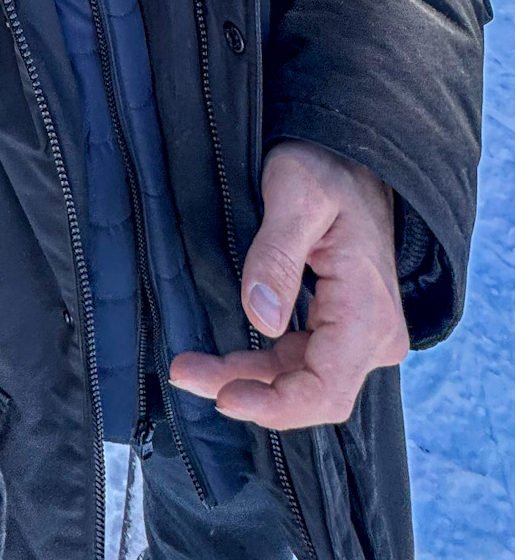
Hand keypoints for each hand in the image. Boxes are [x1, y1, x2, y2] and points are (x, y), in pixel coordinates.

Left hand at [168, 140, 408, 429]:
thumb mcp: (297, 194)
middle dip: (247, 391)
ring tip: (191, 367)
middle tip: (186, 373)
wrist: (354, 153)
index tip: (223, 398)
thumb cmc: (327, 165)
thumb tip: (261, 319)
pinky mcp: (342, 325)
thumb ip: (277, 255)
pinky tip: (223, 359)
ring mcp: (360, 333)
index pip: (326, 390)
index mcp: (368, 311)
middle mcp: (374, 334)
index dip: (275, 406)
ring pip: (301, 379)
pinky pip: (302, 359)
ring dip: (247, 379)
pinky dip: (261, 365)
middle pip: (309, 391)